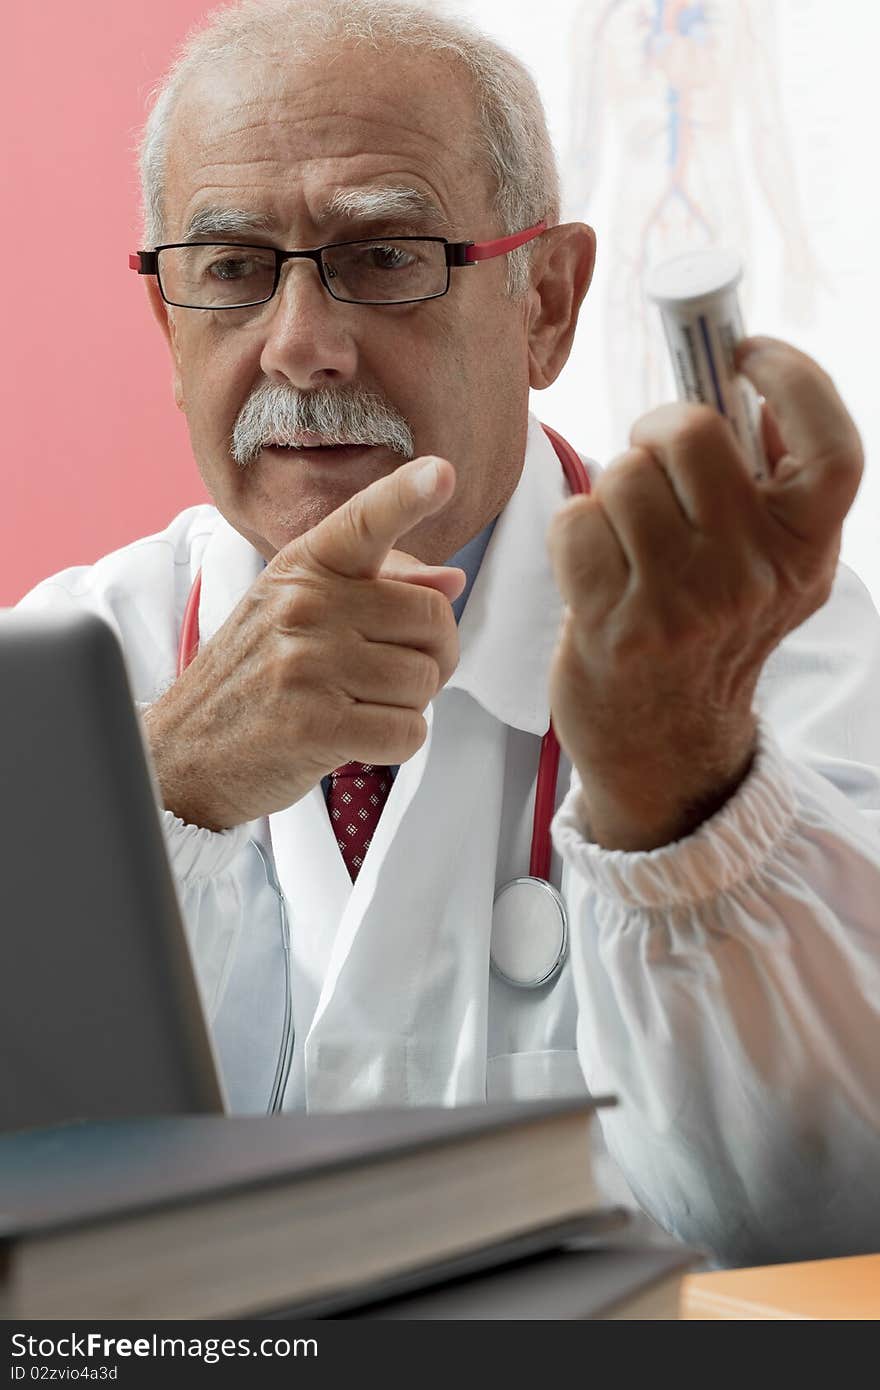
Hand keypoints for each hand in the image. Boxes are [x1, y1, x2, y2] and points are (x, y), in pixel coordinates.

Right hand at [144, 456, 462, 829]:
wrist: (185, 752)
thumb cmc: (254, 677)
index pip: (363, 522)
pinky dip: (394, 743)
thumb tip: (452, 581)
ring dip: (407, 704)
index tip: (442, 473)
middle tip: (384, 674)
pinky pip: (409, 732)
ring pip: (426, 681)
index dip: (406, 496)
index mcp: (304, 567)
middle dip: (431, 654)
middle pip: (433, 618)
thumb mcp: (302, 612)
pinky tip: (354, 738)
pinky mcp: (314, 727)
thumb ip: (382, 588)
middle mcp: (304, 606)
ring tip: (356, 704)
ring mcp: (307, 665)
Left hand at [547, 337, 863, 849]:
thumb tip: (742, 376)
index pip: (832, 446)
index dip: (793, 379)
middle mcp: (755, 577)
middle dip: (657, 431)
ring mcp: (685, 604)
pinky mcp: (616, 625)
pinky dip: (574, 531)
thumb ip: (771, 483)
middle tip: (653, 459)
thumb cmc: (710, 629)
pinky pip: (576, 520)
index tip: (747, 352)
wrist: (667, 742)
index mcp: (807, 549)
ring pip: (623, 475)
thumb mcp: (772, 565)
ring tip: (625, 535)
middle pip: (691, 433)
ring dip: (612, 490)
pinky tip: (594, 568)